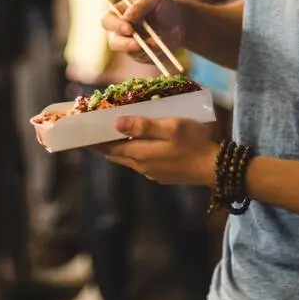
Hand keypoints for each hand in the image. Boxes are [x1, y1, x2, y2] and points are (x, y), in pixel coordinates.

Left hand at [99, 117, 219, 185]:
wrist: (216, 168)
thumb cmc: (194, 143)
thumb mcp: (169, 127)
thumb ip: (142, 126)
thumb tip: (116, 124)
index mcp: (140, 154)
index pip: (109, 149)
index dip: (94, 142)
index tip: (82, 133)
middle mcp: (142, 167)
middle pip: (117, 155)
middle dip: (105, 144)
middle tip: (97, 130)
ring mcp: (153, 173)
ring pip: (129, 159)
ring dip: (121, 148)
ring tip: (117, 133)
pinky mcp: (163, 175)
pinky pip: (142, 162)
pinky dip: (135, 152)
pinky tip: (142, 143)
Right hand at [102, 0, 183, 63]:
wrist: (177, 22)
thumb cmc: (162, 6)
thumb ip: (140, 5)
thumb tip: (126, 17)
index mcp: (117, 14)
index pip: (107, 21)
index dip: (115, 26)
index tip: (129, 28)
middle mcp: (119, 32)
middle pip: (114, 43)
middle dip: (125, 45)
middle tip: (139, 45)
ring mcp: (130, 46)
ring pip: (131, 53)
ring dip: (146, 48)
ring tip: (161, 40)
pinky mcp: (141, 56)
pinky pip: (145, 59)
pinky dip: (155, 53)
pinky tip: (163, 45)